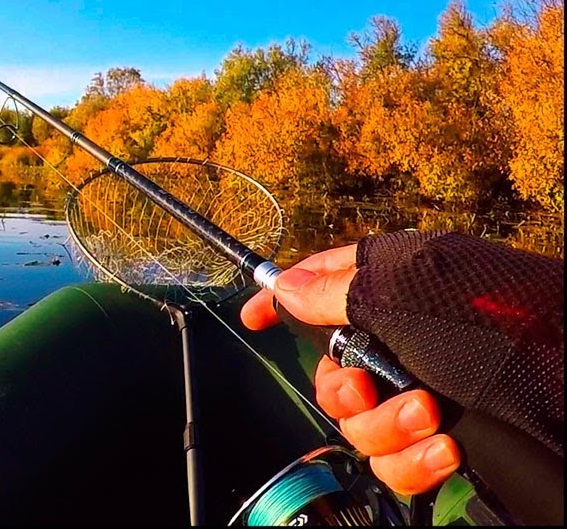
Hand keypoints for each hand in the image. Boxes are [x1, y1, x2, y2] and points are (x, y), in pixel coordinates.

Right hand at [239, 243, 461, 494]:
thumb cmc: (499, 325)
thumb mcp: (408, 289)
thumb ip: (336, 289)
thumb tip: (285, 286)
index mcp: (392, 292)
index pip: (320, 288)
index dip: (282, 300)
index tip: (253, 315)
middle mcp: (404, 344)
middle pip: (330, 372)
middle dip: (343, 389)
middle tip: (370, 387)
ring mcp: (424, 397)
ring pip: (357, 425)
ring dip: (384, 428)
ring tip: (430, 418)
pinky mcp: (445, 444)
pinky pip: (395, 465)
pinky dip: (412, 462)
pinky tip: (445, 449)